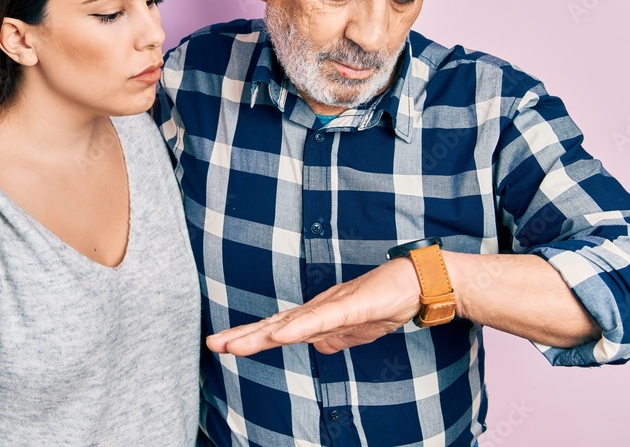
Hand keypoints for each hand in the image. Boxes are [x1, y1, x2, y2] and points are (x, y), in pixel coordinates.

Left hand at [206, 258, 421, 355]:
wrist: (416, 283)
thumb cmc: (385, 300)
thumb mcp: (354, 330)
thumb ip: (334, 336)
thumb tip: (317, 346)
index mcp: (317, 319)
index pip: (276, 331)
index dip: (249, 338)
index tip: (222, 344)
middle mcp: (317, 312)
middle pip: (274, 327)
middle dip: (242, 337)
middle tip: (212, 343)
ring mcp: (331, 309)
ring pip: (289, 325)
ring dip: (260, 335)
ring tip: (233, 344)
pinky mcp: (348, 308)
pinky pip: (319, 321)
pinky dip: (298, 329)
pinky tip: (280, 336)